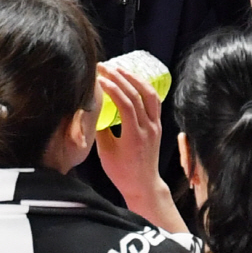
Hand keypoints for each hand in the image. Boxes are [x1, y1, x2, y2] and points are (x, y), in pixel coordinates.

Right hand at [95, 65, 186, 232]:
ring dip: (135, 79)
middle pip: (138, 95)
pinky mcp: (157, 126)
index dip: (113, 89)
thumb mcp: (105, 153)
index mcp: (134, 136)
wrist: (143, 184)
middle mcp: (148, 129)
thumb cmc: (122, 172)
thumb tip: (93, 110)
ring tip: (120, 69)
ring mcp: (156, 126)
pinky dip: (144, 88)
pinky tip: (134, 81)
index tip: (99, 79)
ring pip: (150, 95)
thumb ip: (101, 130)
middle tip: (106, 67)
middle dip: (120, 78)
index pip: (126, 104)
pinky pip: (154, 102)